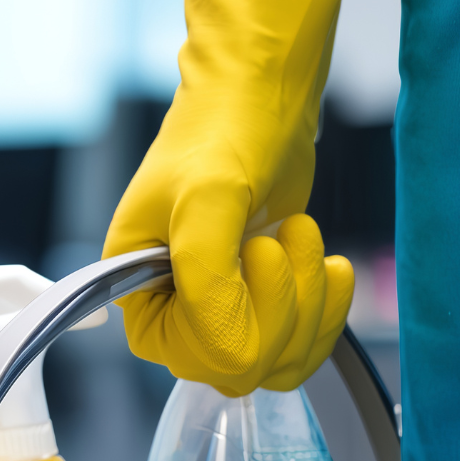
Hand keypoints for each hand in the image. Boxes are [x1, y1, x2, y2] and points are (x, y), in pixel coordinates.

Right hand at [102, 0, 366, 394]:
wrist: (262, 95)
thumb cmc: (220, 133)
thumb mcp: (206, 201)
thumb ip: (205, 278)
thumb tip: (223, 346)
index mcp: (133, 288)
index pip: (182, 353)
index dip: (227, 328)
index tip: (248, 263)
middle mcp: (172, 305)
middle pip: (233, 365)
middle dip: (276, 310)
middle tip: (275, 243)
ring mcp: (222, 305)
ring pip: (274, 361)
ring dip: (306, 304)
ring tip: (296, 238)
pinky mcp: (265, 298)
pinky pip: (300, 343)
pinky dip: (326, 309)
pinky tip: (327, 265)